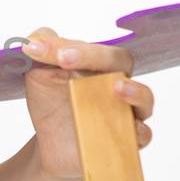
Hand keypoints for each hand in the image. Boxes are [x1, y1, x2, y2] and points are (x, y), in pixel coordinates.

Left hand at [20, 25, 154, 179]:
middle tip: (64, 59)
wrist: (50, 142)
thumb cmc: (52, 103)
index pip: (94, 47)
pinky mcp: (127, 140)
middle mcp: (116, 82)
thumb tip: (35, 38)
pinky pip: (143, 134)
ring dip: (133, 91)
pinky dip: (139, 131)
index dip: (68, 46)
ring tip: (117, 88)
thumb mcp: (38, 75)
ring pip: (144, 97)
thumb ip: (41, 54)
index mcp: (97, 63)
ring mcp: (125, 111)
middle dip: (95, 57)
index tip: (39, 48)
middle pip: (121, 62)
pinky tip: (128, 128)